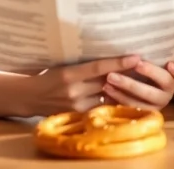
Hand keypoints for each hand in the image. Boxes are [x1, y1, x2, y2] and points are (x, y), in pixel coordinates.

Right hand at [21, 55, 140, 115]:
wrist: (29, 97)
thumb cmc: (47, 76)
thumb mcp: (63, 66)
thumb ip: (83, 67)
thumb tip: (109, 60)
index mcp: (69, 74)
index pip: (98, 67)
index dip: (118, 63)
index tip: (135, 57)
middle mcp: (74, 91)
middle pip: (106, 83)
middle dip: (125, 76)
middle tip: (144, 68)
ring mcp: (76, 106)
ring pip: (106, 97)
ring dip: (121, 90)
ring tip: (139, 81)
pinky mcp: (77, 116)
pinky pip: (100, 107)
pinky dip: (111, 101)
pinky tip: (123, 96)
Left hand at [100, 60, 173, 109]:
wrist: (134, 87)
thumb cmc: (143, 67)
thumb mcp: (151, 61)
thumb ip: (153, 56)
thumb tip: (147, 39)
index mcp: (173, 81)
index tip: (170, 63)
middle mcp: (166, 95)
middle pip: (160, 87)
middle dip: (148, 74)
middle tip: (135, 64)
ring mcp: (154, 107)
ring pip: (142, 99)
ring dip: (126, 87)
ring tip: (110, 77)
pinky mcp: (140, 114)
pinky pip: (130, 107)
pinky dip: (118, 97)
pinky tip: (107, 89)